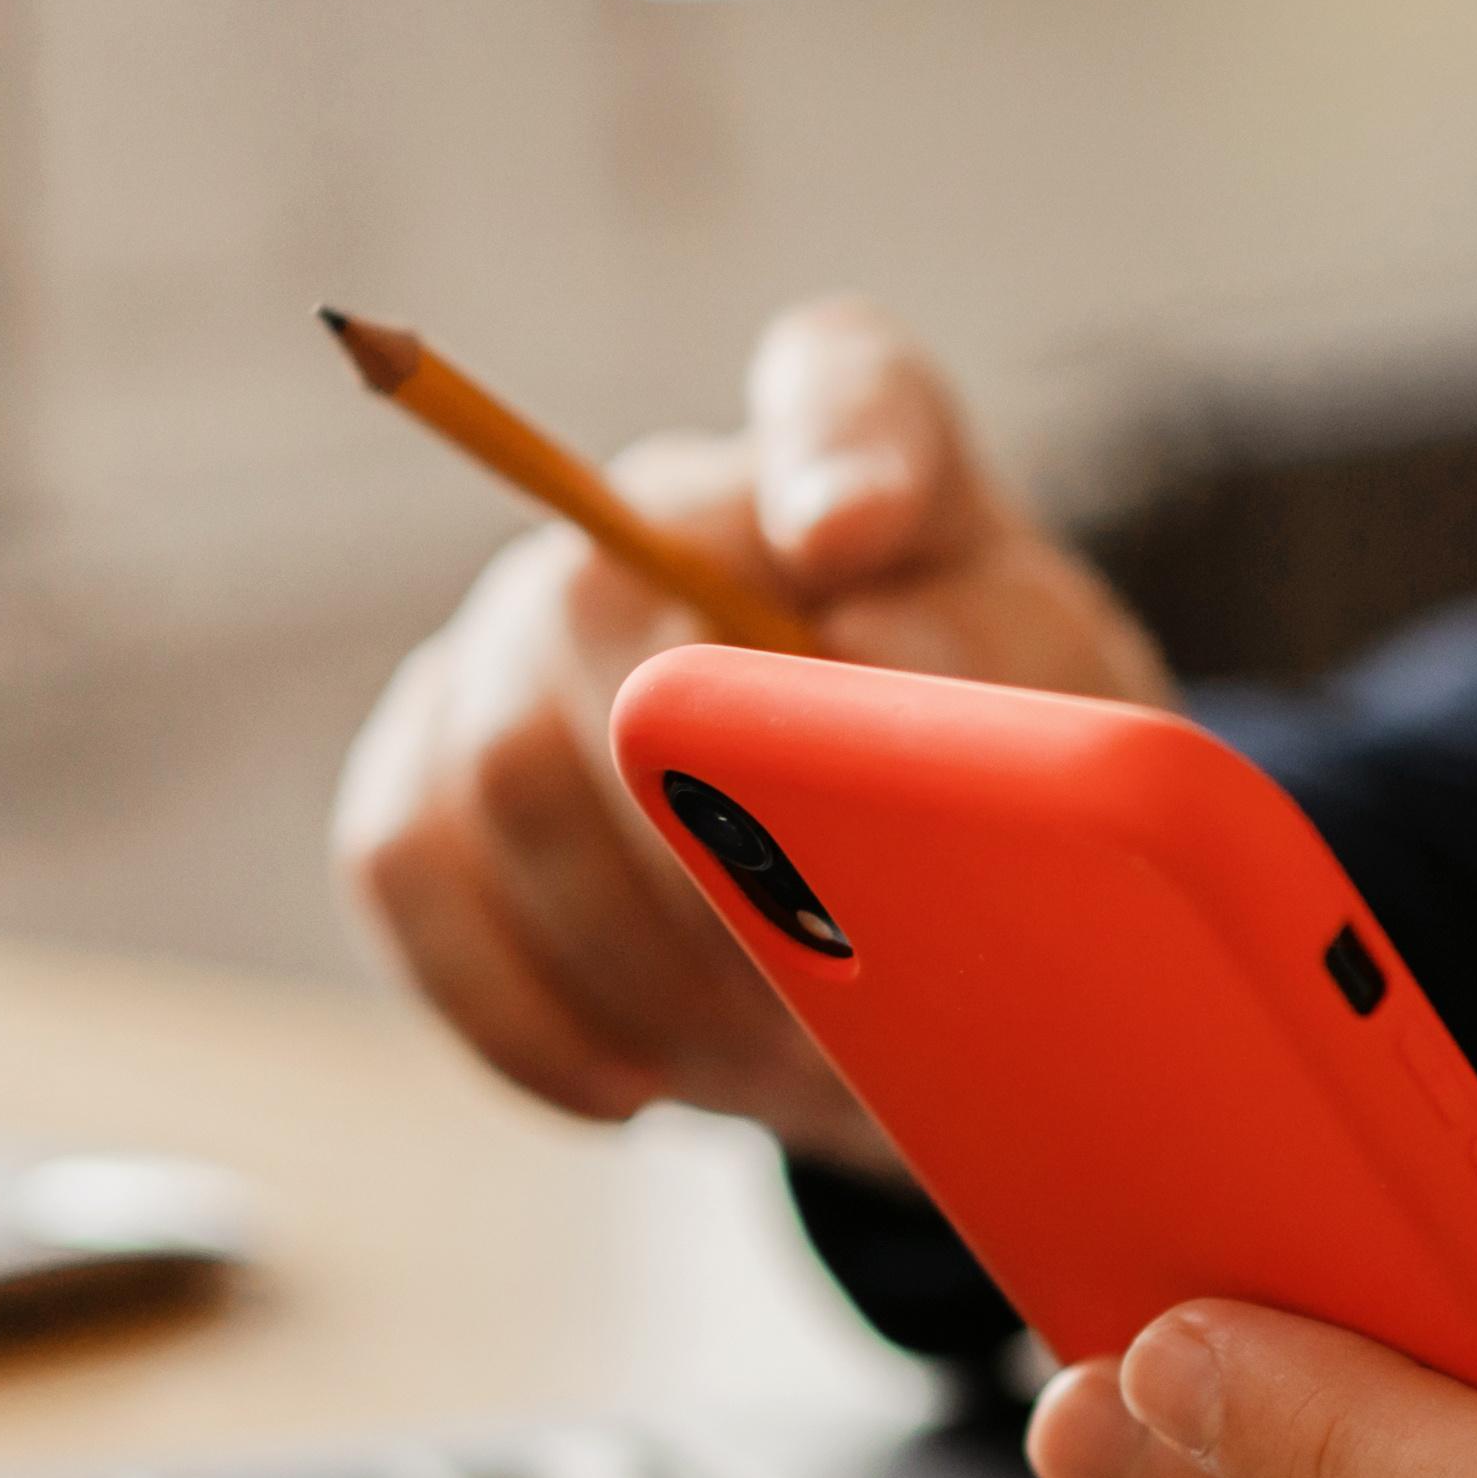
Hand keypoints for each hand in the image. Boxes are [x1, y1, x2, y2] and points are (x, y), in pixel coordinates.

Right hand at [334, 297, 1170, 1168]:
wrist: (904, 934)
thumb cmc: (1002, 825)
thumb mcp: (1072, 761)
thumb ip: (1011, 697)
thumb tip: (878, 674)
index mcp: (865, 467)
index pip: (849, 388)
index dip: (845, 451)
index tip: (851, 540)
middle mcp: (664, 512)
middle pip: (614, 642)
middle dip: (715, 854)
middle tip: (827, 996)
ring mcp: (518, 631)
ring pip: (502, 777)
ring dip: (638, 957)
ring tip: (768, 1058)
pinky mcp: (428, 767)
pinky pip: (405, 866)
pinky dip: (520, 1007)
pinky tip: (633, 1090)